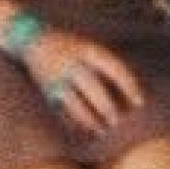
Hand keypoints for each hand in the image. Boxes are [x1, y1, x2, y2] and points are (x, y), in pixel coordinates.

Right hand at [23, 29, 139, 134]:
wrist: (30, 38)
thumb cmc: (67, 44)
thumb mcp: (87, 46)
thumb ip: (104, 64)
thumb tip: (129, 88)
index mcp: (87, 49)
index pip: (114, 67)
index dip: (129, 86)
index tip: (139, 102)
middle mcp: (72, 62)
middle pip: (94, 88)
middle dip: (107, 107)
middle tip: (116, 121)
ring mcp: (57, 76)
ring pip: (76, 103)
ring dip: (90, 119)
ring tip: (101, 130)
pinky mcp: (46, 89)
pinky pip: (62, 110)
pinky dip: (73, 121)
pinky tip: (83, 128)